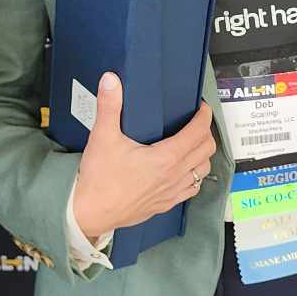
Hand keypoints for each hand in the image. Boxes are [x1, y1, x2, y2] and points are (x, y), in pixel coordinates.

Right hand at [71, 74, 216, 240]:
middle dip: (206, 133)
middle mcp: (173, 176)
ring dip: (203, 155)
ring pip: (203, 171)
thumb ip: (109, 106)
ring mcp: (171, 193)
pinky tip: (185, 172)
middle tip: (197, 122)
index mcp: (165, 158)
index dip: (204, 116)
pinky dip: (194, 177)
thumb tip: (111, 81)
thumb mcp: (103, 137)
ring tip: (193, 144)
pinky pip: (191, 190)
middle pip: (206, 150)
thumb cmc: (98, 180)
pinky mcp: (165, 205)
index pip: (198, 132)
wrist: (90, 214)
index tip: (201, 108)